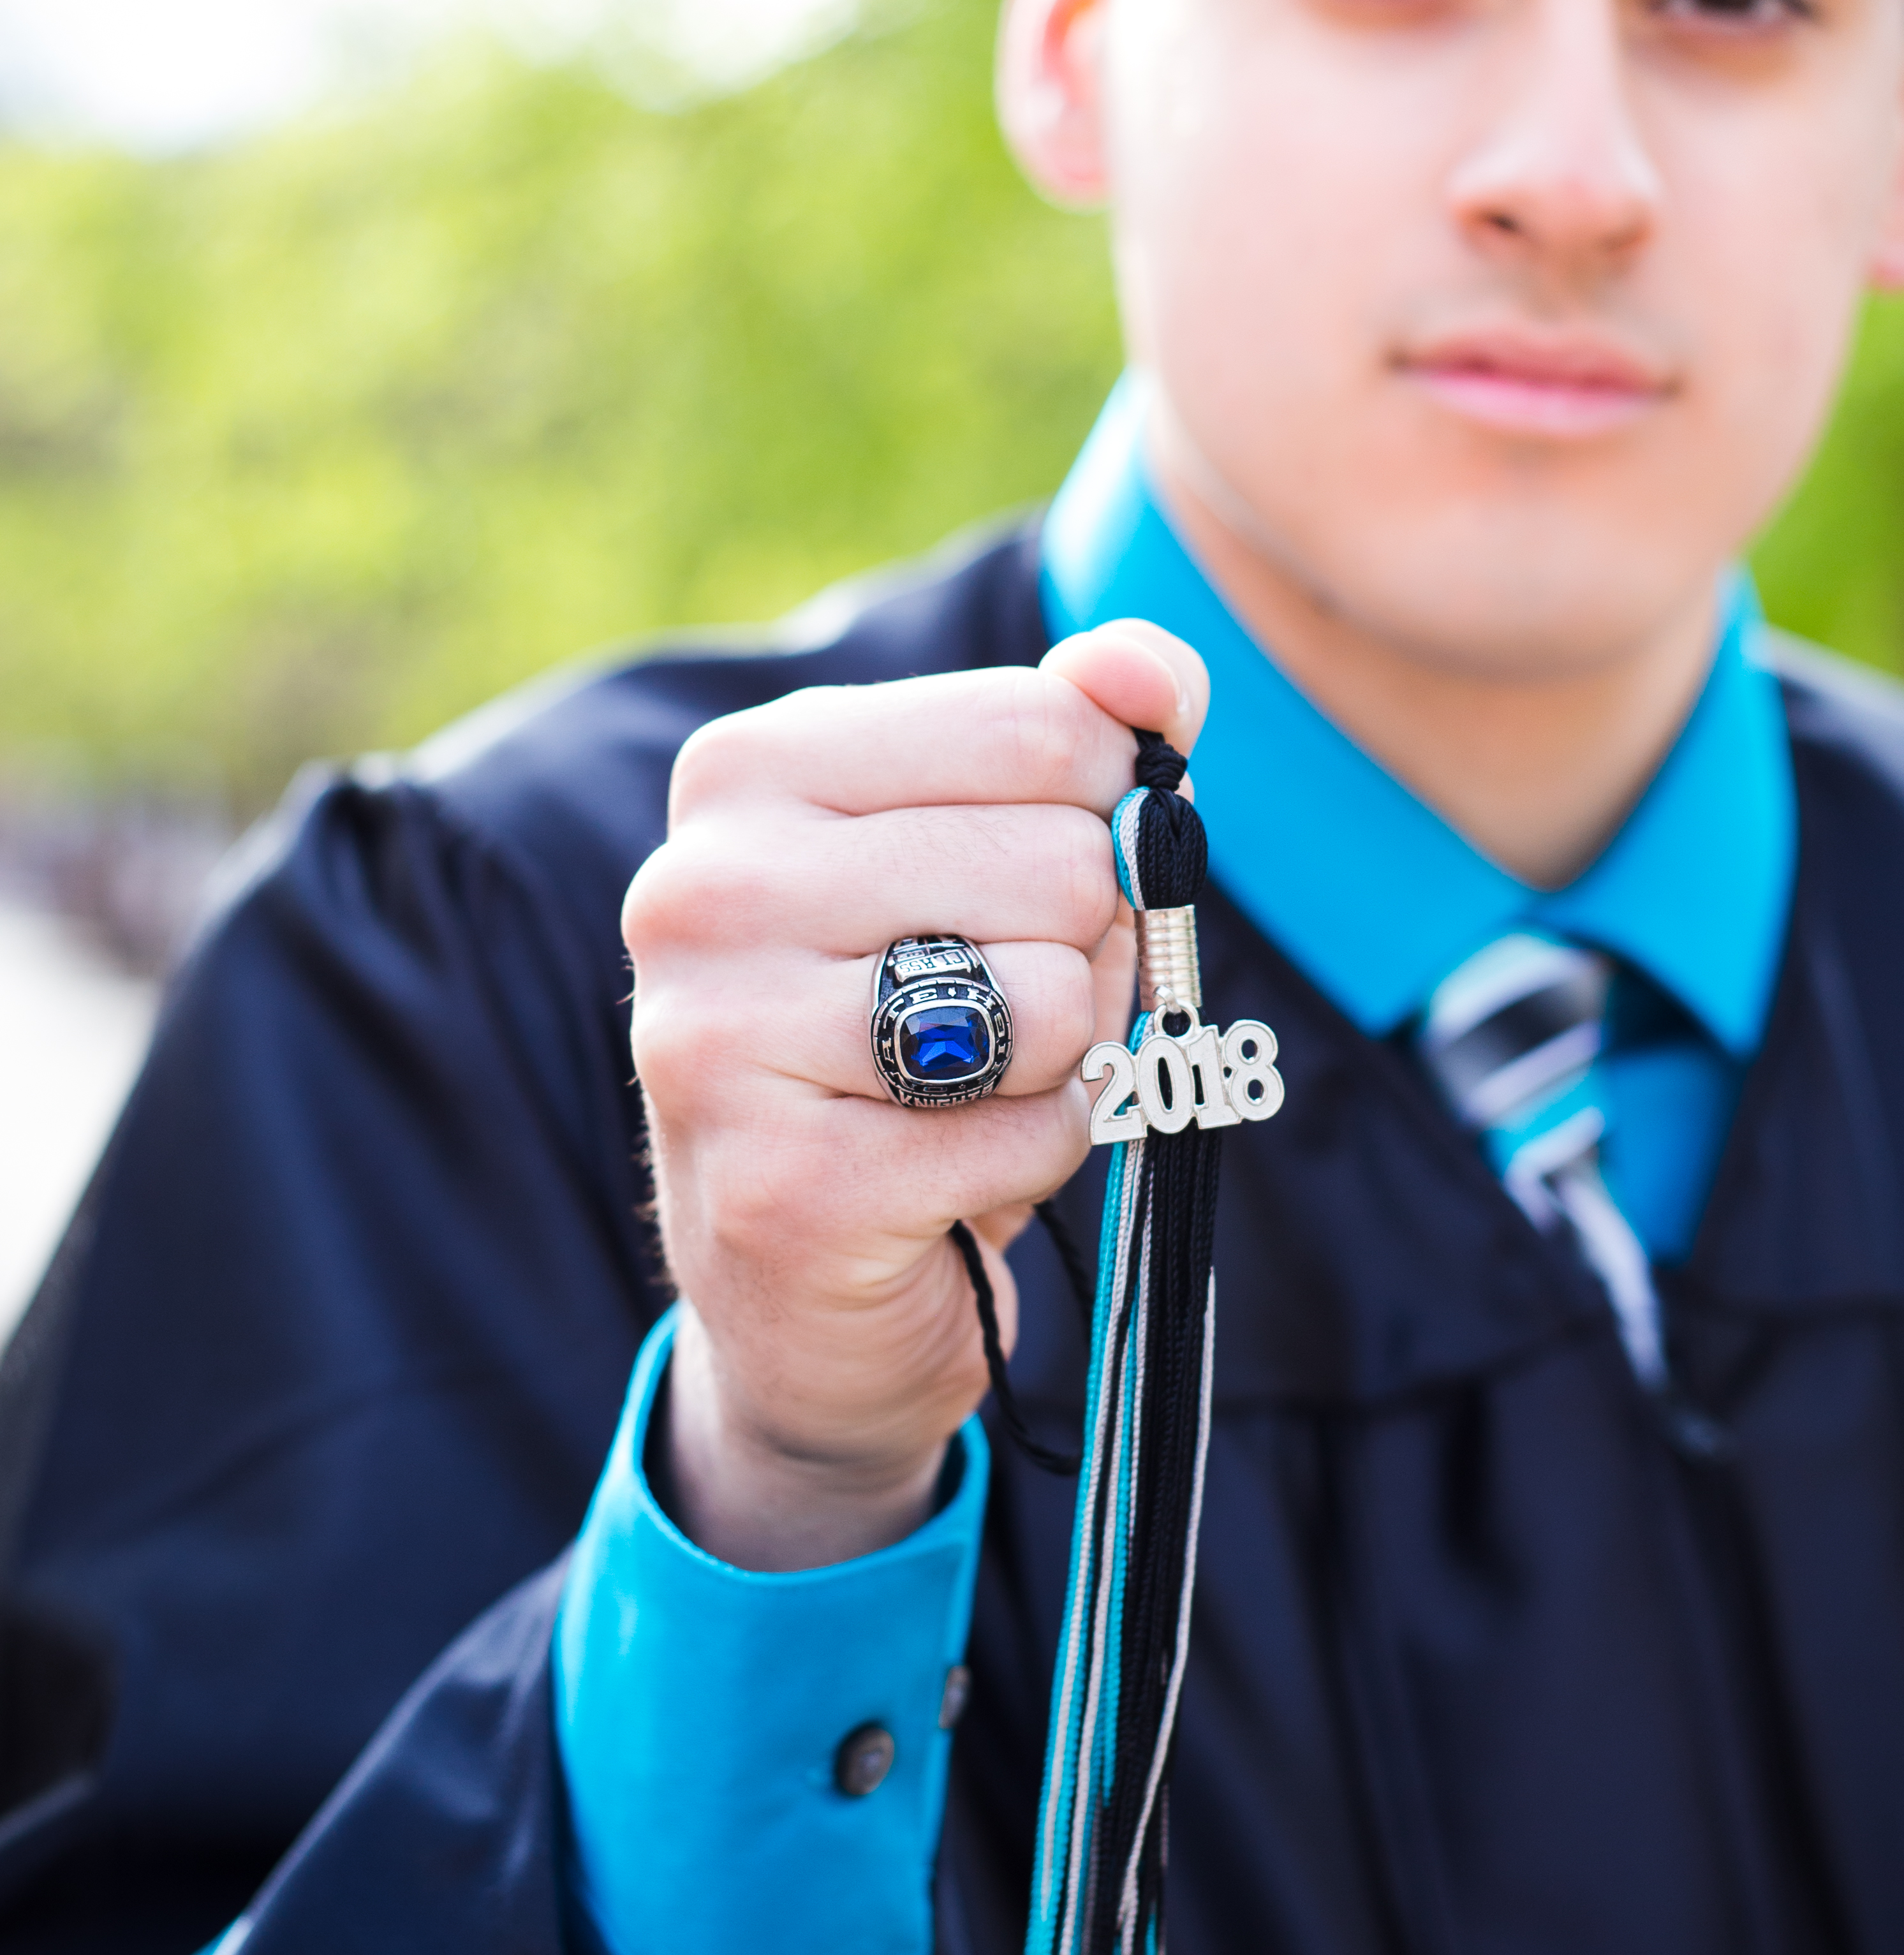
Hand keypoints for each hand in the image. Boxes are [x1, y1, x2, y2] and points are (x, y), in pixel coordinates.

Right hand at [621, 617, 1207, 1571]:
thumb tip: (1152, 667)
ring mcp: (718, 1040)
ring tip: (973, 1088)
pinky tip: (953, 1175)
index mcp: (746, 772)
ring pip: (1050, 998)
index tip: (1026, 889)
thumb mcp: (1001, 855)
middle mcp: (701, 889)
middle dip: (1082, 951)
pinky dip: (1039, 1155)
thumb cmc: (922, 1038)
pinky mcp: (781, 1189)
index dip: (1100, 821)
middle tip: (999, 1015)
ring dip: (1063, 1058)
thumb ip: (1087, 733)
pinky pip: (1031, 1132)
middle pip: (1062, 862)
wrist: (806, 1287)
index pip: (1042, 728)